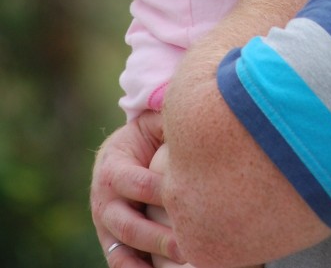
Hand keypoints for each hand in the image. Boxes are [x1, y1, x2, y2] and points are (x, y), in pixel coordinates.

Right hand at [90, 111, 183, 265]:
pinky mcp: (110, 241)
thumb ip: (167, 120)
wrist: (121, 154)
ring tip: (182, 261)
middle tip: (186, 244)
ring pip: (124, 246)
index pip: (135, 181)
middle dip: (157, 236)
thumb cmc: (146, 136)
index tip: (183, 196)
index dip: (157, 190)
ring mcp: (104, 222)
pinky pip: (119, 262)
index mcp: (113, 165)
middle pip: (128, 223)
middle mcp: (103, 197)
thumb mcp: (151, 124)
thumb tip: (193, 112)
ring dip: (150, 257)